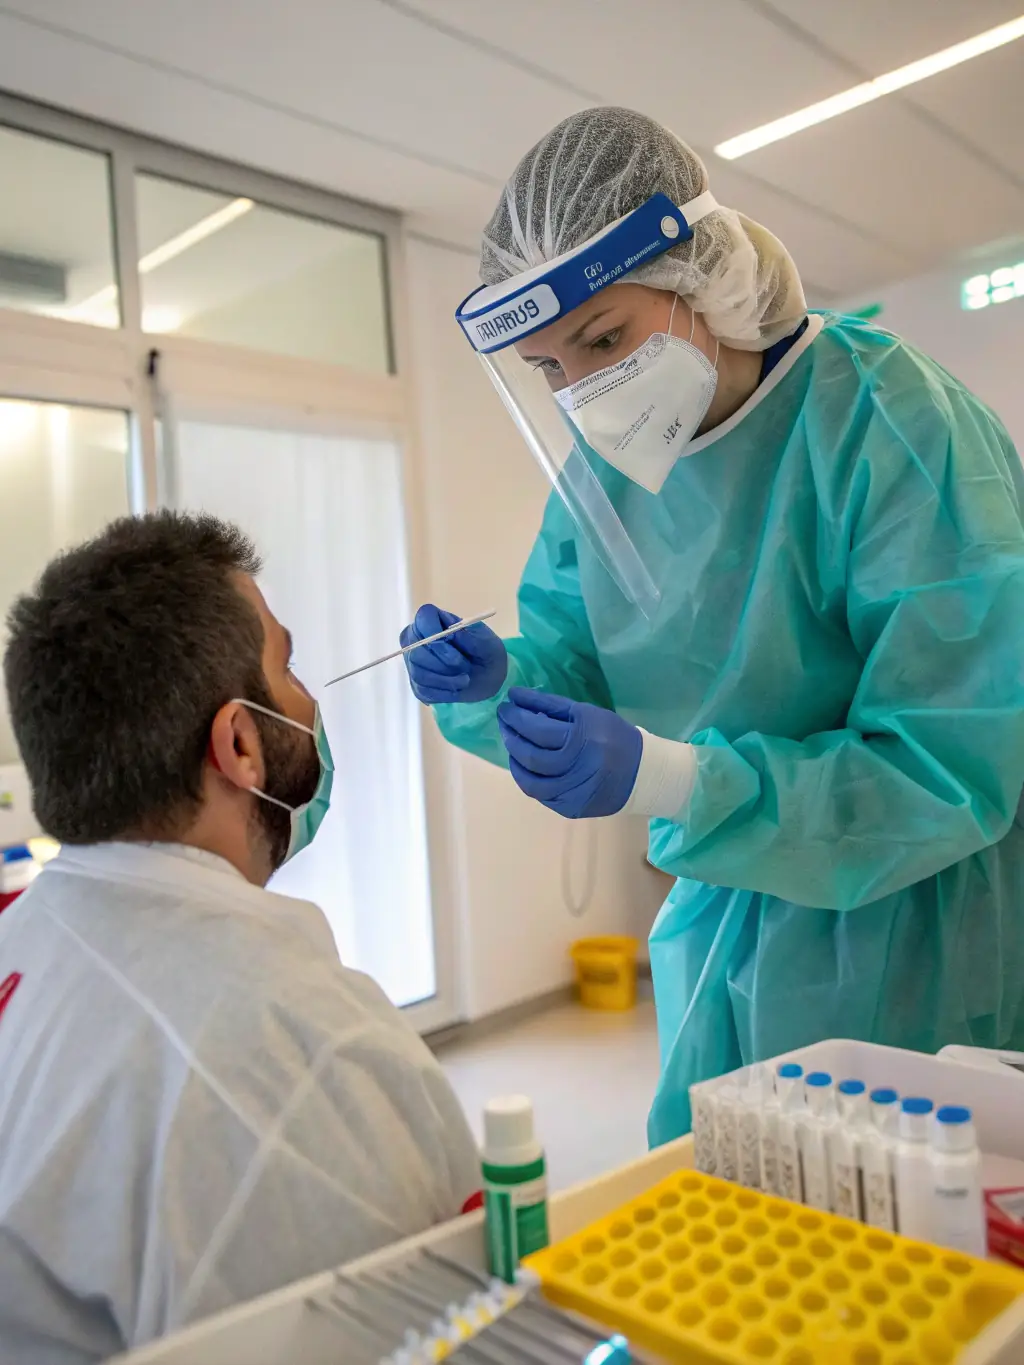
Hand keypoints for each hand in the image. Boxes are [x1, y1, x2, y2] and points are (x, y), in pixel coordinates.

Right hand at [400, 605, 507, 704]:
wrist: (490, 677)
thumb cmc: (486, 653)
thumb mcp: (487, 643)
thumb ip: (470, 636)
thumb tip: (451, 633)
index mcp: (436, 620)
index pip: (424, 617)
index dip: (432, 629)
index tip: (450, 640)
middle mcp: (419, 640)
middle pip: (416, 650)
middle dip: (443, 662)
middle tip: (465, 667)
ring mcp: (415, 664)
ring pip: (419, 673)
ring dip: (447, 679)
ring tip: (466, 679)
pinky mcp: (418, 685)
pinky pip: (424, 691)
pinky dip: (445, 692)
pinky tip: (458, 688)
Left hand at [497, 687, 641, 817]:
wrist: (643, 773)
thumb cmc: (613, 736)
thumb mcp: (586, 713)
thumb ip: (550, 706)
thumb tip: (517, 698)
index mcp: (582, 739)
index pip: (537, 728)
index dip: (516, 717)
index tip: (506, 705)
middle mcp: (577, 769)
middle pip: (531, 755)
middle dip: (511, 736)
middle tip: (504, 722)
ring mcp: (574, 793)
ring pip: (530, 781)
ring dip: (515, 760)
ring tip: (511, 744)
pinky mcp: (572, 808)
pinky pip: (540, 795)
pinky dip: (527, 779)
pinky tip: (524, 766)